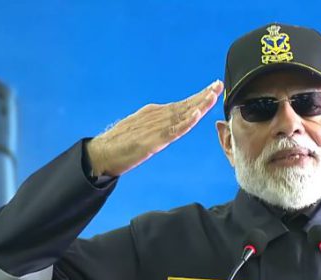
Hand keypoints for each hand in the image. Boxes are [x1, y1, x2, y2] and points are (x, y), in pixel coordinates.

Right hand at [86, 80, 223, 176]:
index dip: (199, 97)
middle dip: (203, 95)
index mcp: (156, 113)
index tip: (213, 88)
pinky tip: (197, 116)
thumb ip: (159, 126)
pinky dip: (186, 122)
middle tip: (219, 85)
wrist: (102, 153)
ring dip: (199, 105)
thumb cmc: (121, 143)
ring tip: (212, 95)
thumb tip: (174, 123)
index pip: (183, 104)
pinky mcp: (152, 140)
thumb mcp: (144, 129)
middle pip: (185, 105)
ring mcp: (155, 127)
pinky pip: (173, 130)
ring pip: (182, 114)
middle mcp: (157, 116)